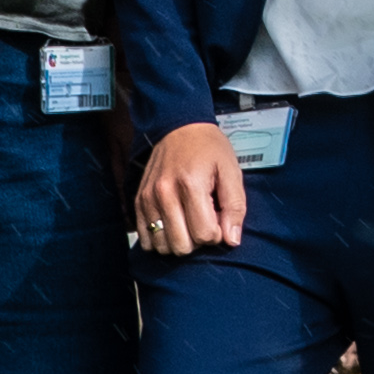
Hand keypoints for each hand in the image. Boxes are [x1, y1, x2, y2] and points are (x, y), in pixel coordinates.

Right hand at [133, 124, 247, 260]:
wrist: (180, 127)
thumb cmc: (209, 148)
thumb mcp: (231, 171)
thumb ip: (235, 207)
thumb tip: (231, 240)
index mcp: (190, 185)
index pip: (204, 235)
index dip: (217, 233)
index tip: (218, 217)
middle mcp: (164, 193)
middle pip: (182, 246)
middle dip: (198, 240)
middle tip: (204, 219)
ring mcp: (148, 199)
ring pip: (163, 247)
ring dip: (179, 241)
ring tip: (188, 221)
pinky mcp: (139, 202)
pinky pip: (146, 240)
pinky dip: (161, 239)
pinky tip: (173, 224)